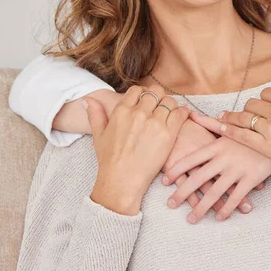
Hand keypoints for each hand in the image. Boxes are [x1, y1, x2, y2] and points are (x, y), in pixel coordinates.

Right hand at [87, 85, 188, 215]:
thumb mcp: (98, 135)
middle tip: (159, 106)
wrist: (122, 181)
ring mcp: (155, 123)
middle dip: (157, 97)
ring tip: (169, 113)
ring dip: (170, 105)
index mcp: (122, 111)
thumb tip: (87, 99)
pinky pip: (180, 114)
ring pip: (169, 101)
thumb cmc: (109, 160)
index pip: (137, 90)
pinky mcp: (168, 134)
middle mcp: (139, 113)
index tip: (145, 101)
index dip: (142, 93)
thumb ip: (95, 114)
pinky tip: (182, 115)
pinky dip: (183, 112)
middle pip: (155, 92)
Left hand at [162, 119, 259, 215]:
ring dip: (202, 207)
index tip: (164, 181)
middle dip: (182, 193)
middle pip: (198, 178)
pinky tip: (219, 218)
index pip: (191, 159)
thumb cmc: (252, 131)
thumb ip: (209, 122)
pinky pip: (236, 197)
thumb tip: (192, 114)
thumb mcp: (230, 126)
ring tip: (191, 219)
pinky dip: (226, 209)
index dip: (176, 170)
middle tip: (170, 204)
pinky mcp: (251, 179)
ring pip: (215, 192)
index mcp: (217, 145)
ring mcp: (237, 169)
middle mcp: (224, 158)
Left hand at [192, 80, 270, 180]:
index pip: (267, 93)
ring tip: (225, 118)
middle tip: (247, 115)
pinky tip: (221, 128)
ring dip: (234, 117)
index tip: (263, 105)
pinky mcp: (265, 145)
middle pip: (253, 103)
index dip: (264, 99)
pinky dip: (229, 130)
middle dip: (250, 109)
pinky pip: (241, 135)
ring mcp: (269, 127)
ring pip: (245, 117)